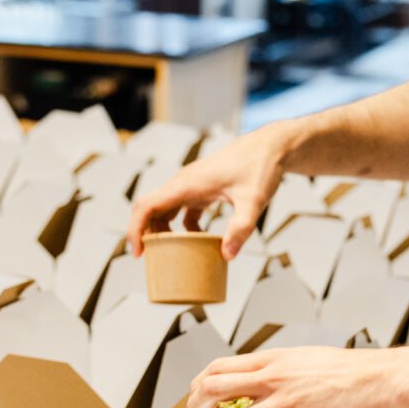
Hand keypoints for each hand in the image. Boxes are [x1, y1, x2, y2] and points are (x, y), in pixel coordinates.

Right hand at [127, 123, 289, 259]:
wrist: (273, 147)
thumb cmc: (261, 168)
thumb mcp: (253, 201)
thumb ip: (240, 228)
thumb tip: (227, 255)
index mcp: (187, 184)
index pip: (146, 206)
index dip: (135, 230)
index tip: (138, 253)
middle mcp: (185, 182)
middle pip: (151, 209)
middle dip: (147, 234)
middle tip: (152, 260)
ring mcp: (194, 183)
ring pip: (166, 208)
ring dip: (165, 230)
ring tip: (172, 255)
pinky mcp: (205, 187)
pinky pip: (184, 208)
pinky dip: (184, 226)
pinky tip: (199, 240)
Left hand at [187, 346, 402, 407]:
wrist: (378, 383)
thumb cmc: (347, 371)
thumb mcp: (304, 358)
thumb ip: (279, 369)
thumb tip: (260, 377)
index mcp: (272, 360)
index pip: (219, 367)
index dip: (201, 383)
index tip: (200, 396)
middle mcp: (272, 379)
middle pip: (214, 390)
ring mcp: (283, 404)